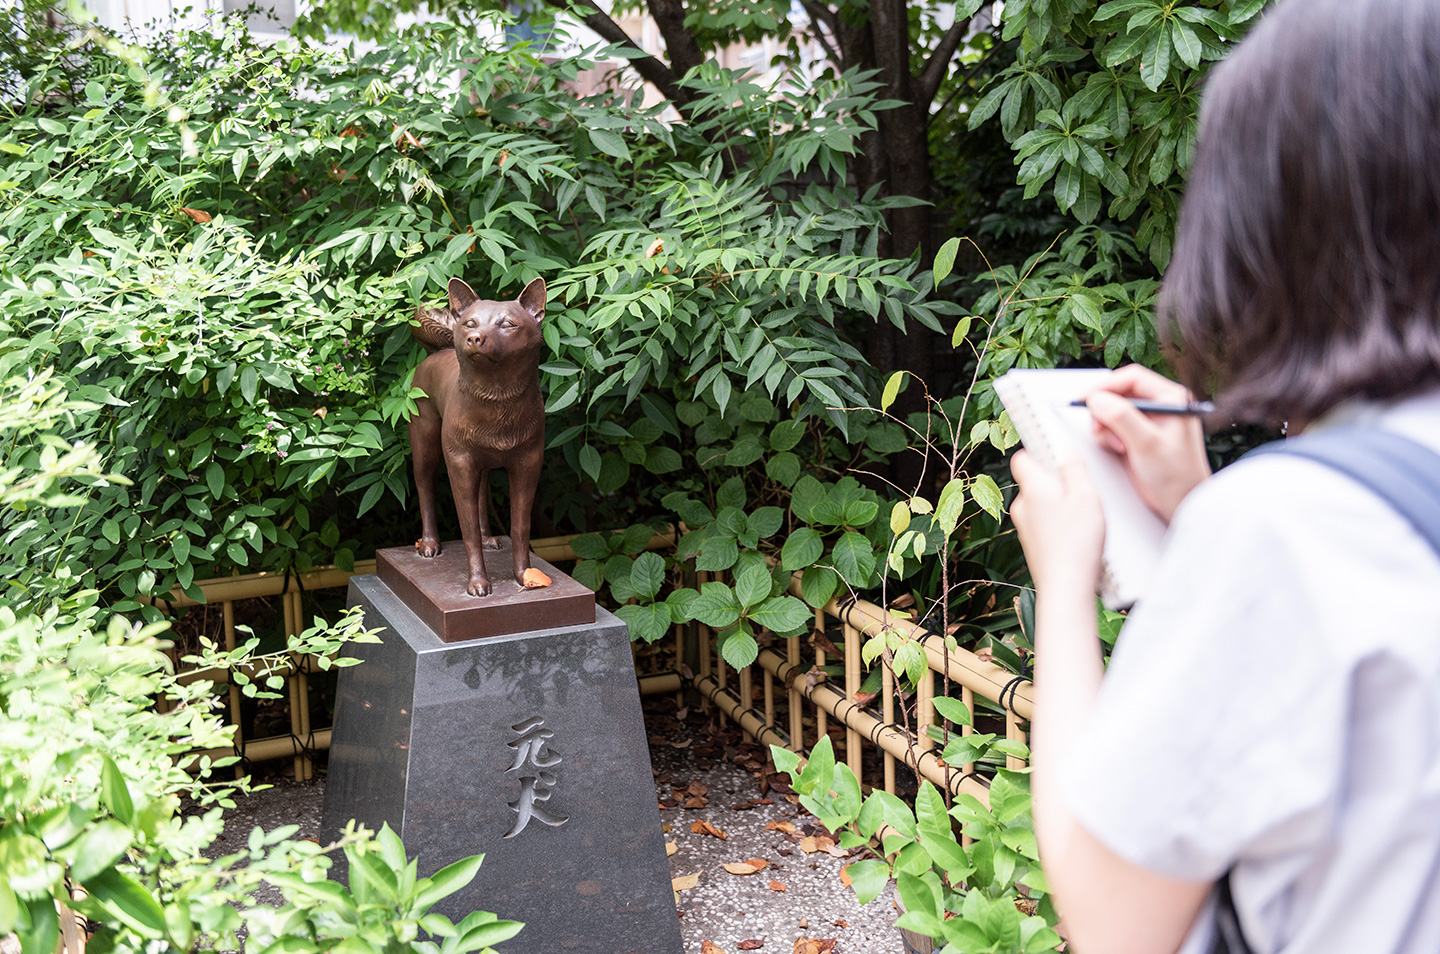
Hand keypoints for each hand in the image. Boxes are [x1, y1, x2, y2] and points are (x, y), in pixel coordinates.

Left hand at [1010, 450, 1105, 595]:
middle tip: (1081, 488)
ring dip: (1060, 503)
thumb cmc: (1076, 543)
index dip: (1040, 451)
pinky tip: (1077, 534)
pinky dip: (1059, 523)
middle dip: (1056, 480)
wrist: (1066, 587)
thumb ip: (1074, 469)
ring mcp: (1025, 527)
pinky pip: (1044, 522)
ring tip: (1083, 515)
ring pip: (1041, 503)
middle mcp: (1022, 506)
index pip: (1023, 457)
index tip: (1058, 452)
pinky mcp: (1033, 544)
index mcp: (1032, 488)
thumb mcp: (1086, 496)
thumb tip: (1066, 450)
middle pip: (1035, 480)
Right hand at [1083, 365, 1210, 523]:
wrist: (1181, 505)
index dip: (1107, 386)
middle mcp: (1160, 405)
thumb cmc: (1177, 477)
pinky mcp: (1137, 435)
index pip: (1132, 378)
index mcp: (1171, 398)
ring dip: (1105, 425)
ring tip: (1115, 444)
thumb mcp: (1148, 445)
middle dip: (1104, 409)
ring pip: (1113, 409)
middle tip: (1098, 427)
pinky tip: (1118, 450)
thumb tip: (1097, 399)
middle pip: (1119, 392)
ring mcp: (1148, 421)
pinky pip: (1113, 425)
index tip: (1087, 398)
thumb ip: (1123, 418)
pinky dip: (1108, 436)